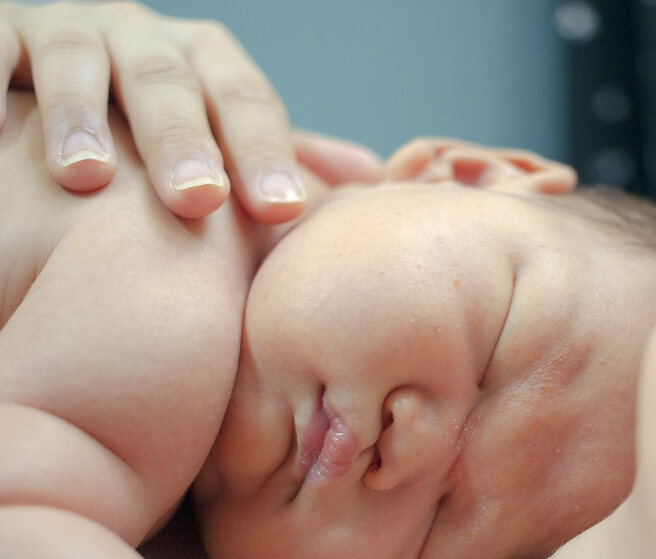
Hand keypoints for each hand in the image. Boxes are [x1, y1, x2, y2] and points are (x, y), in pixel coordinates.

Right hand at [0, 1, 381, 221]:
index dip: (265, 152)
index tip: (282, 211)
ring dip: (82, 115)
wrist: (63, 70)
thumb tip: (371, 177)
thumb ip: (284, 152)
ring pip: (80, 59)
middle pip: (170, 82)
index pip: (246, 101)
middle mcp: (142, 38)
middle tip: (196, 201)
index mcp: (204, 63)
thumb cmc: (157, 124)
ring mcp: (68, 29)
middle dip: (183, 140)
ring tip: (85, 176)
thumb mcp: (221, 128)